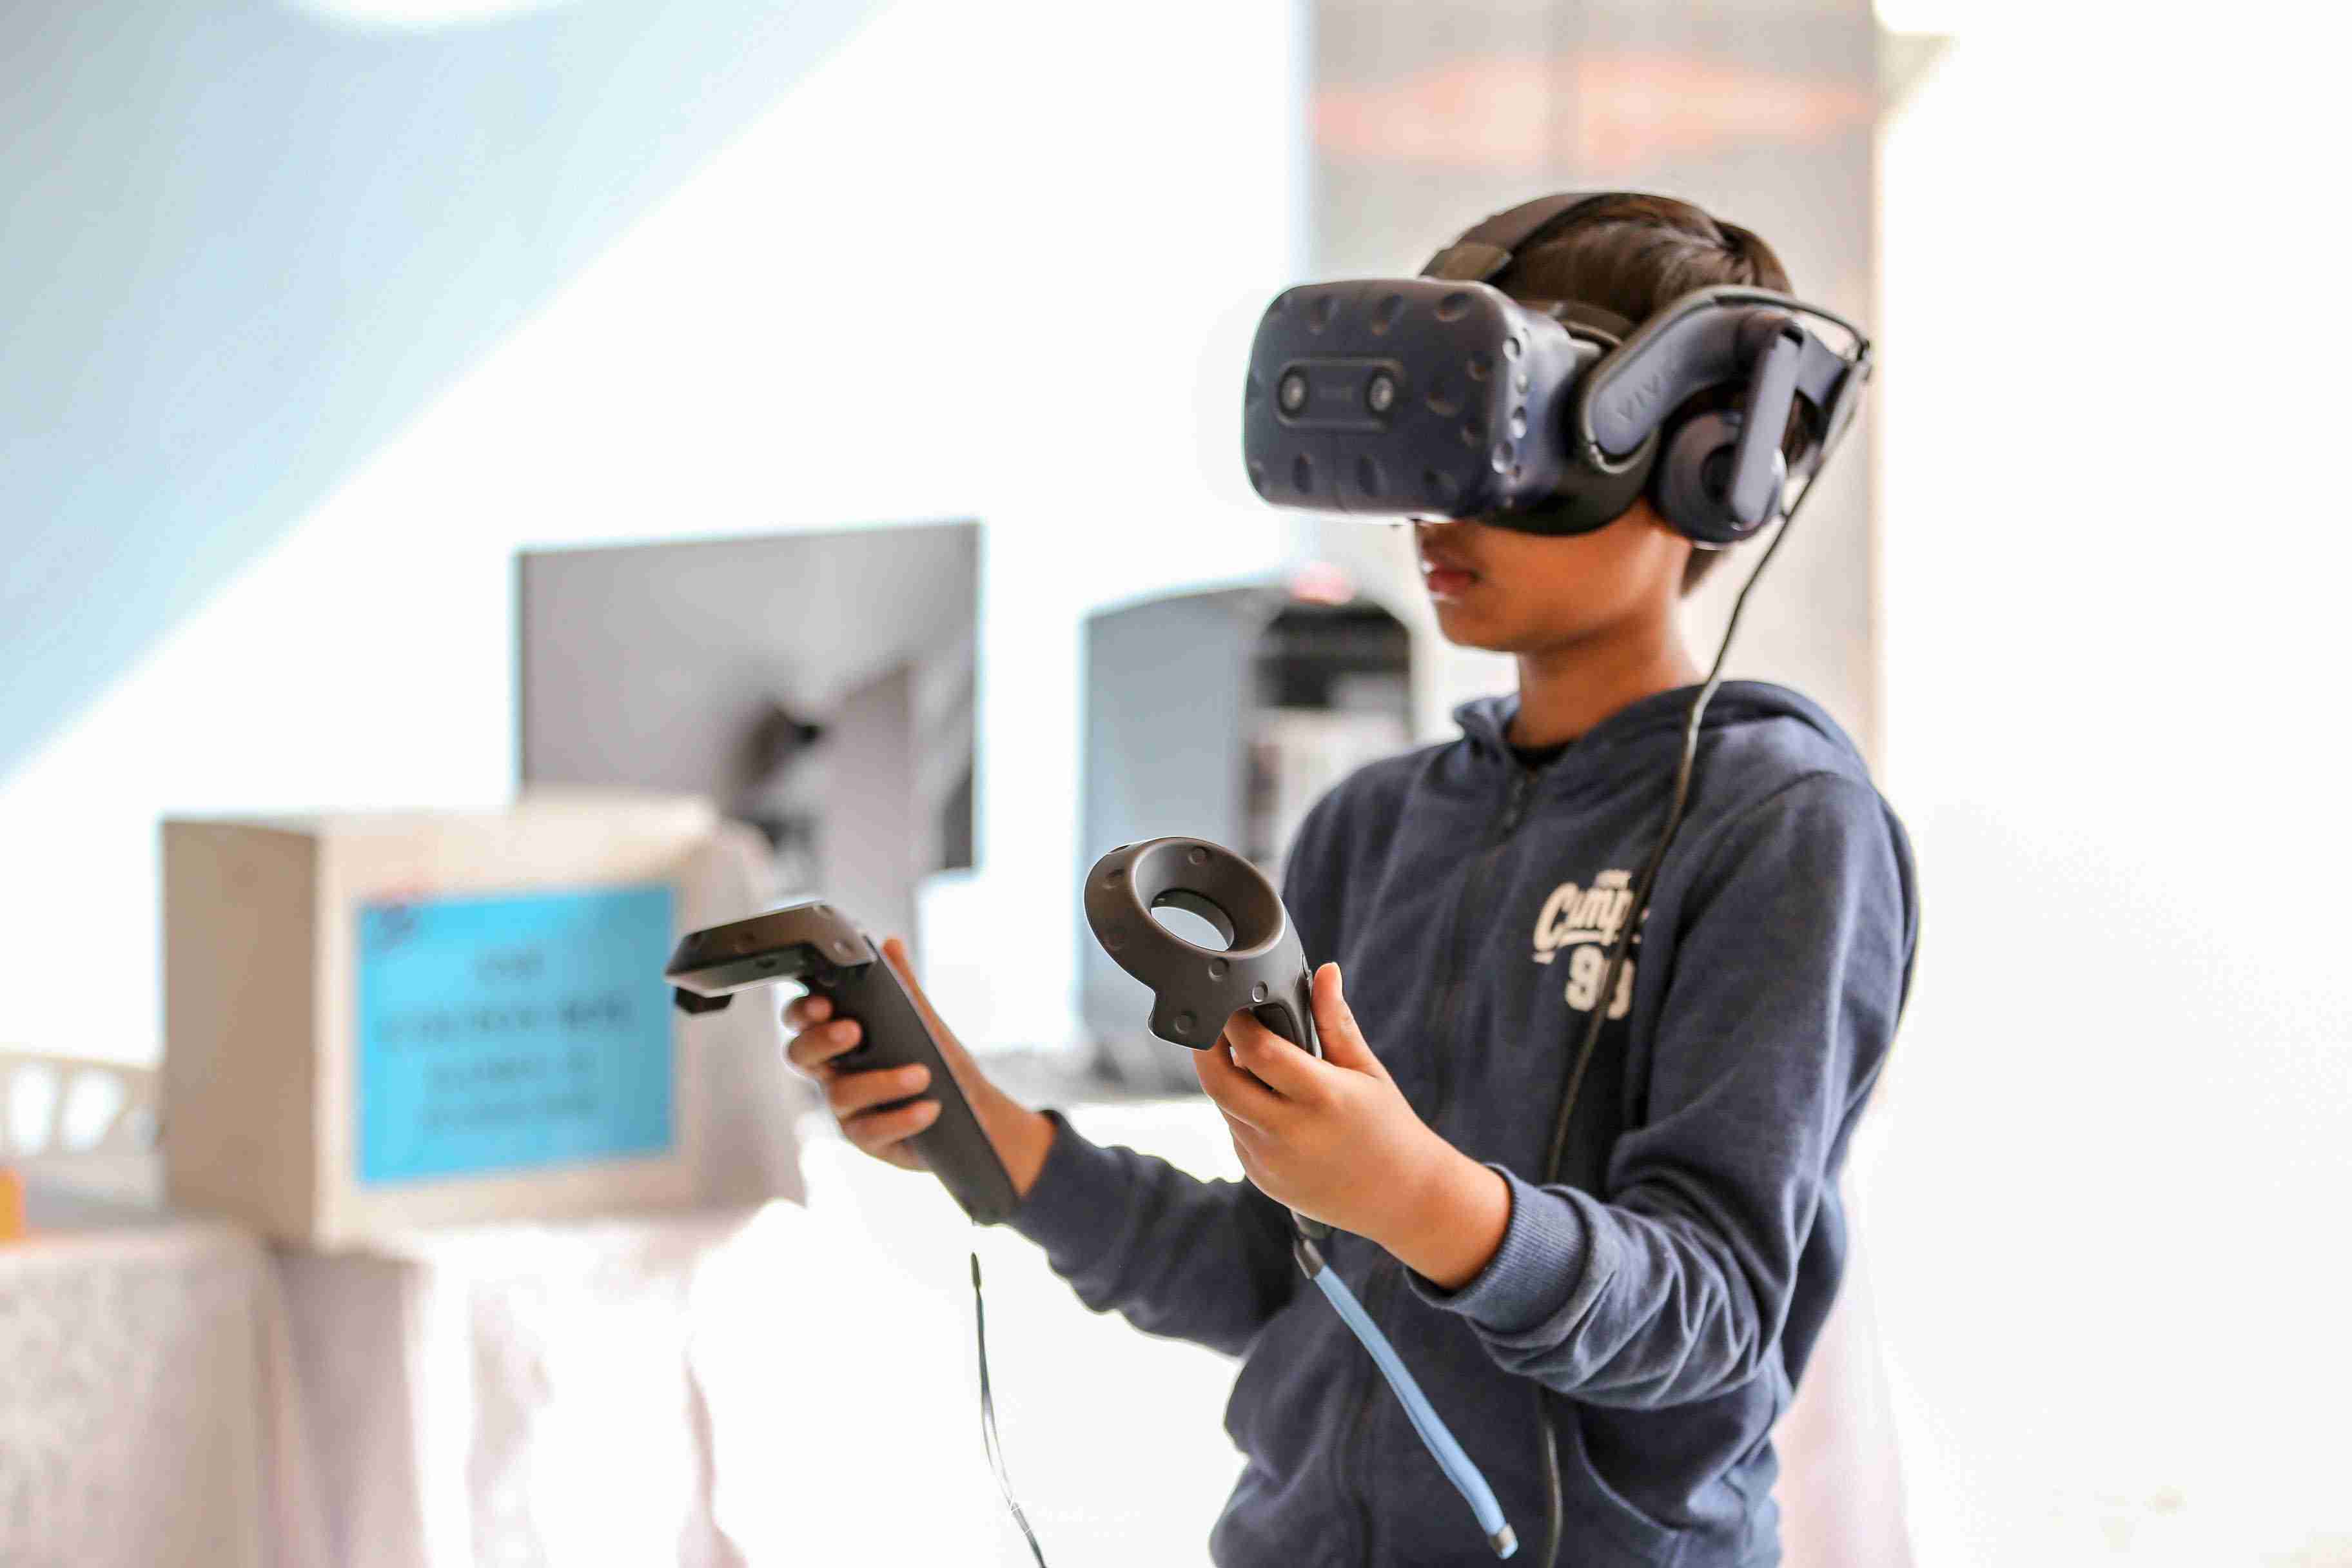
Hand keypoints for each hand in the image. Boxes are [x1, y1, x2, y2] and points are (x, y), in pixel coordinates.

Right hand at [783, 936, 1056, 1198]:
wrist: (974, 1112)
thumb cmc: (941, 1063)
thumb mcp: (925, 1023)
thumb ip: (902, 988)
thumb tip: (890, 945)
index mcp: (840, 1038)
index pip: (803, 1020)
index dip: (803, 1011)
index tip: (823, 1004)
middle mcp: (834, 1073)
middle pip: (801, 1056)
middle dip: (822, 1040)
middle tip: (854, 1031)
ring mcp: (846, 1108)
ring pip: (841, 1094)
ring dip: (881, 1081)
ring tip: (922, 1074)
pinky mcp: (866, 1139)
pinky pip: (870, 1131)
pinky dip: (900, 1118)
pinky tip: (929, 1108)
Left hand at [1195, 962, 1511, 1289]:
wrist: (1401, 1199)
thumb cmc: (1387, 1125)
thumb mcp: (1366, 1069)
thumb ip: (1336, 1021)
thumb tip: (1326, 971)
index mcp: (1321, 1098)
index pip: (1257, 1051)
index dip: (1235, 1022)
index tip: (1232, 1001)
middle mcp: (1290, 1133)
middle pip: (1219, 1082)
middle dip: (1206, 1047)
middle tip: (1213, 1024)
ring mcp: (1270, 1161)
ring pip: (1225, 1106)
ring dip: (1226, 1079)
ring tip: (1248, 1059)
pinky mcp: (1260, 1178)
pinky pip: (1236, 1132)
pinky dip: (1241, 1110)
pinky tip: (1267, 1102)